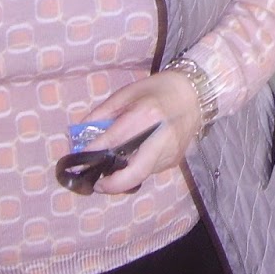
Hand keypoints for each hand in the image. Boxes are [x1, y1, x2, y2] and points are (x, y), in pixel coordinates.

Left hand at [78, 70, 204, 194]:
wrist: (195, 94)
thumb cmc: (159, 89)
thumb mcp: (128, 93)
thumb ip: (103, 112)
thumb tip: (80, 133)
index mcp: (146, 116)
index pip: (114, 141)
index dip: (94, 153)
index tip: (79, 161)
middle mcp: (160, 138)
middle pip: (134, 173)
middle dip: (112, 184)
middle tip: (97, 184)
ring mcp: (170, 153)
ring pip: (141, 175)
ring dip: (124, 176)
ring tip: (112, 168)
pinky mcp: (175, 161)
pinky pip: (150, 171)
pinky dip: (137, 169)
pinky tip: (133, 157)